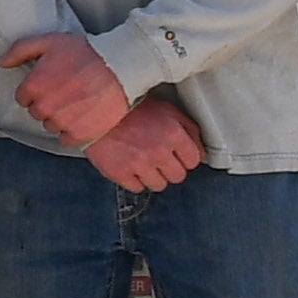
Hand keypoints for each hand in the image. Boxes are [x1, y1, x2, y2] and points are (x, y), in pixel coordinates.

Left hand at [0, 34, 133, 145]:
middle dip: (48, 104)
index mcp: (33, 86)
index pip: (23, 98)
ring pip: (51, 126)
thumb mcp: (50, 42)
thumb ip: (20, 51)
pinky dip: (74, 131)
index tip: (53, 83)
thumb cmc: (85, 52)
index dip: (37, 90)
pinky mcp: (79, 134)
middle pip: (37, 113)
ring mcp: (61, 122)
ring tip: (78, 102)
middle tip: (68, 91)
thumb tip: (0, 62)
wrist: (120, 66)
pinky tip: (85, 115)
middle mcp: (44, 107)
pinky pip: (66, 139)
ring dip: (61, 118)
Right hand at [86, 97, 205, 193]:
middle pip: (178, 176)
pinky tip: (129, 164)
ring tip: (142, 161)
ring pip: (159, 185)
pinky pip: (137, 188)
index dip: (185, 158)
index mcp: (172, 133)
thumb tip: (201, 152)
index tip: (176, 154)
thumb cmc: (130, 110)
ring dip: (152, 176)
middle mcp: (158, 150)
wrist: (96, 112)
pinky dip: (134, 179)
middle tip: (158, 158)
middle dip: (170, 168)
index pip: (193, 161)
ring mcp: (139, 164)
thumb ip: (189, 130)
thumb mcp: (166, 110)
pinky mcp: (120, 173)